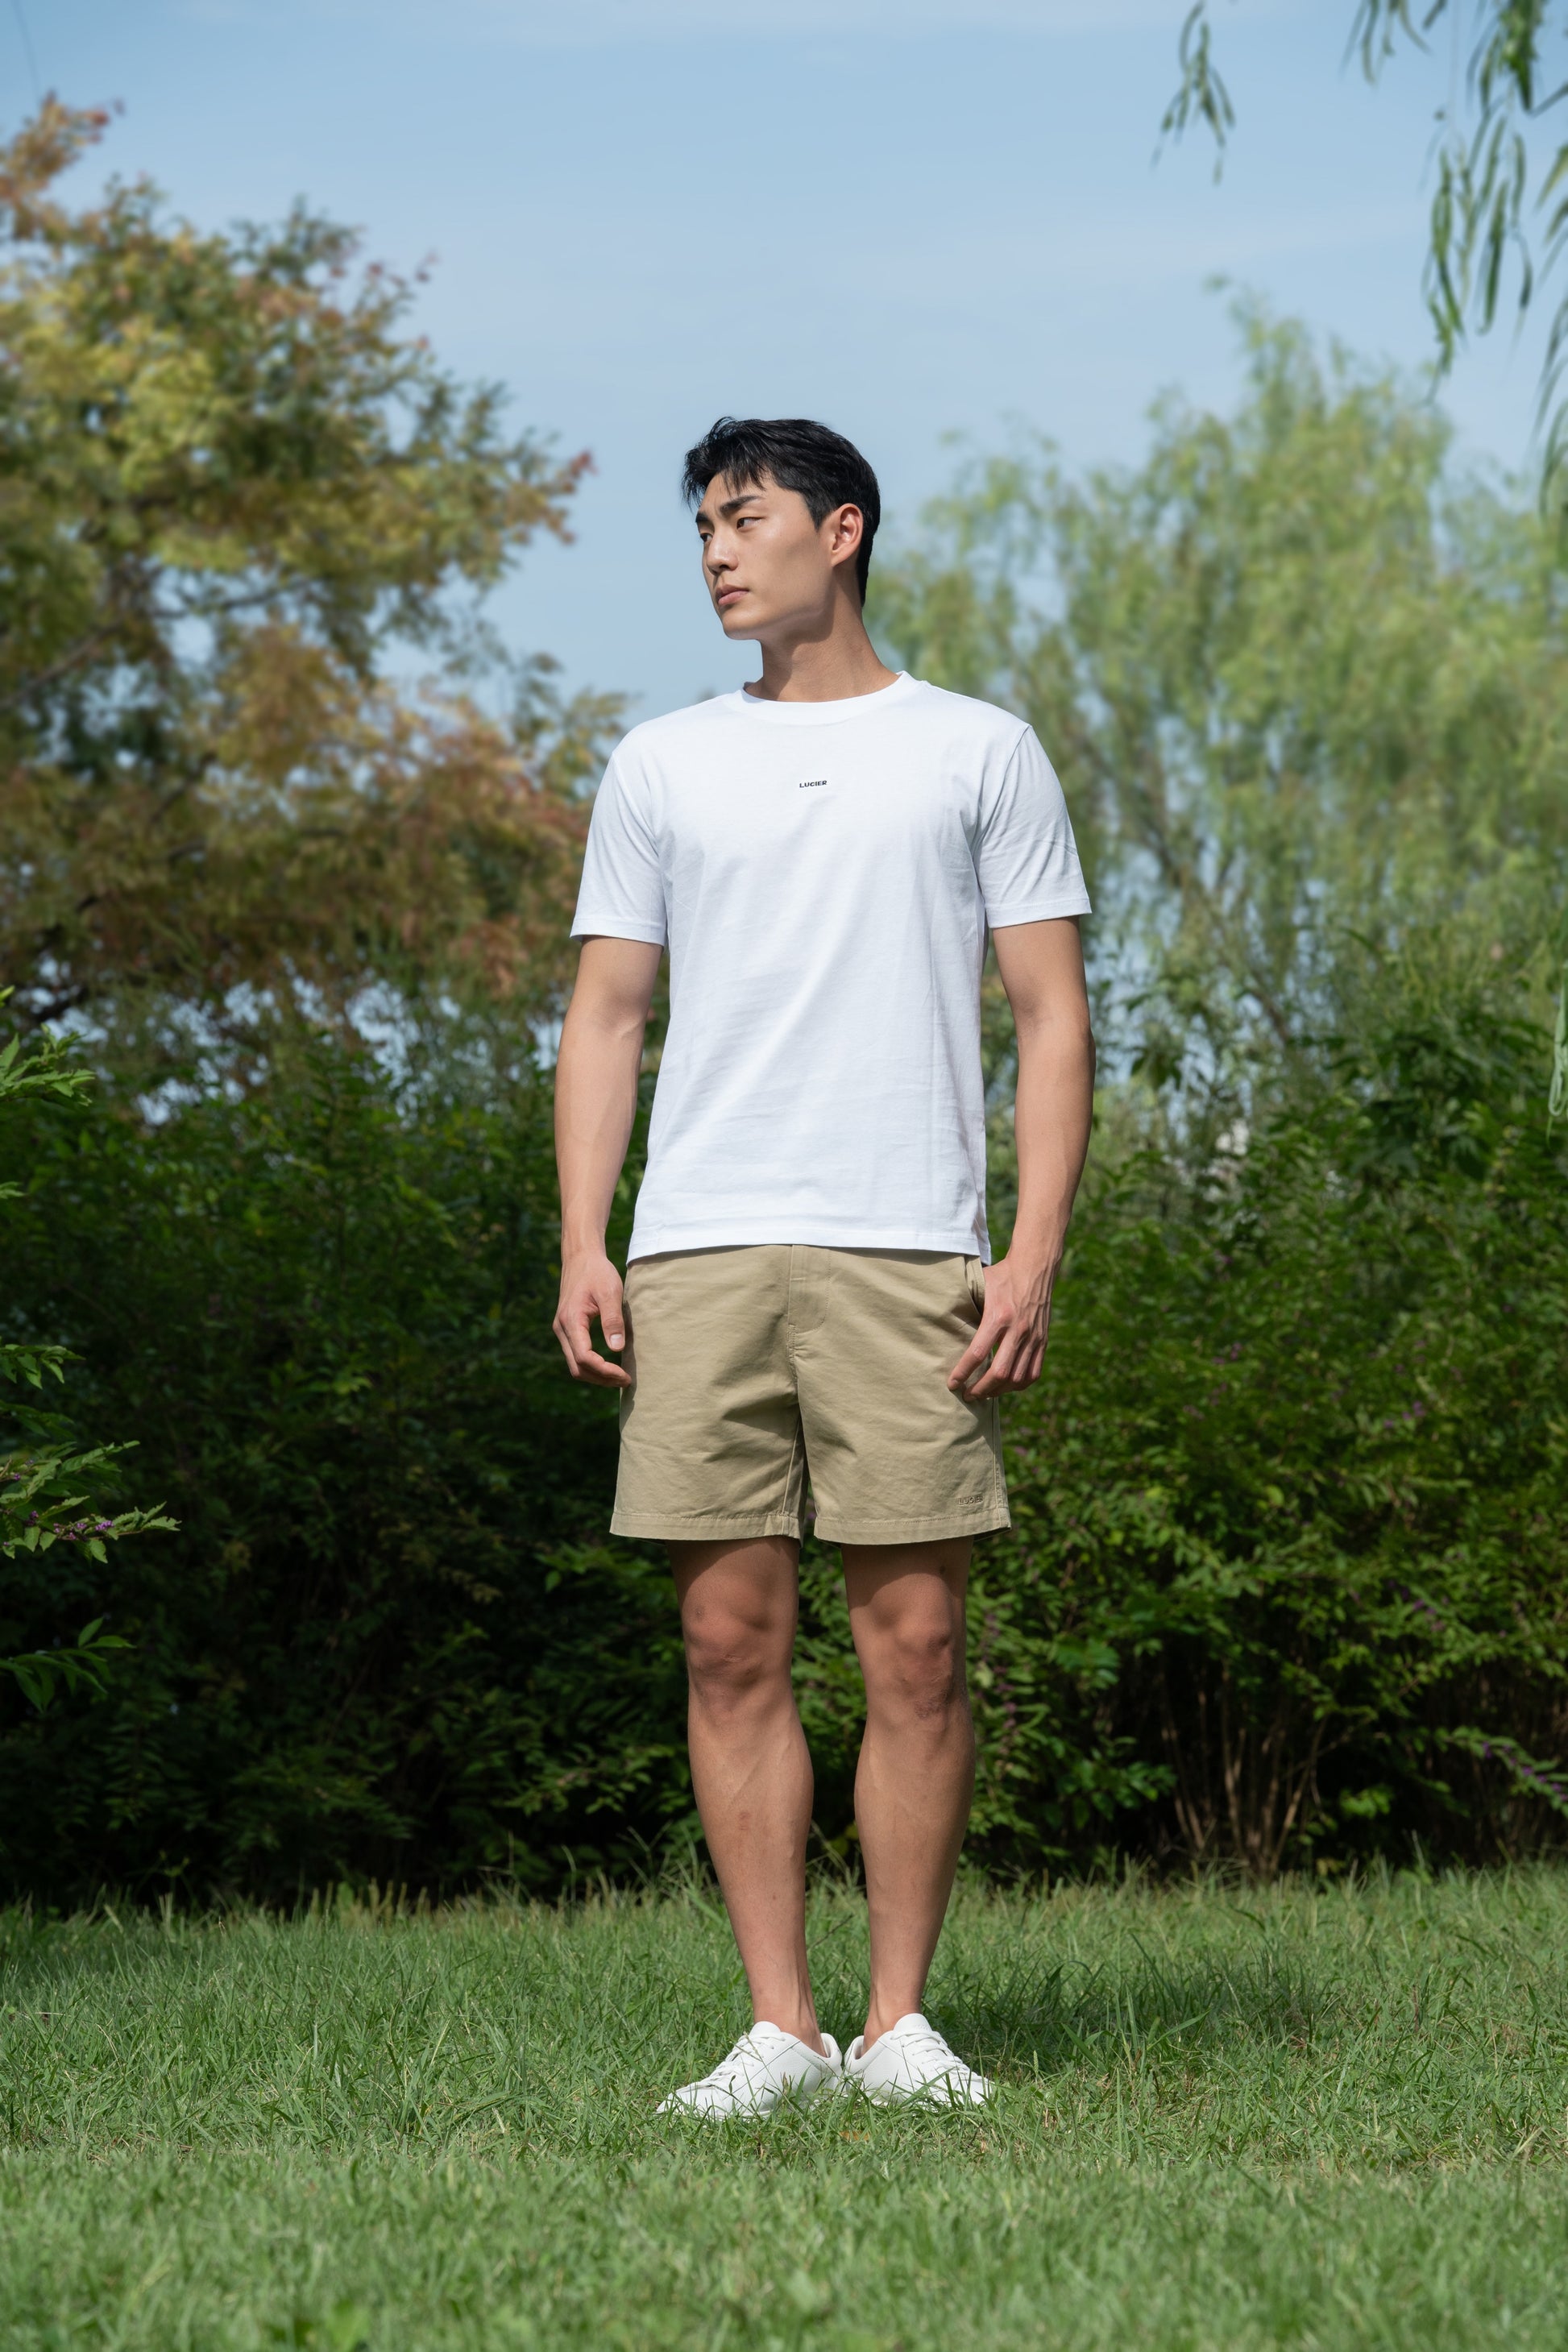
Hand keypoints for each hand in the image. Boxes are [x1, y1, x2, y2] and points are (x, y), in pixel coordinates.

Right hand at [553, 1247, 631, 1386]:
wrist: (580, 1257)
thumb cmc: (597, 1272)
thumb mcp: (610, 1292)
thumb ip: (612, 1320)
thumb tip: (616, 1349)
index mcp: (571, 1320)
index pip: (585, 1357)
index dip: (605, 1371)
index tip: (625, 1375)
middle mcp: (562, 1329)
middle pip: (577, 1368)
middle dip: (601, 1379)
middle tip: (625, 1381)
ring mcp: (562, 1330)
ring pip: (575, 1365)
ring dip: (596, 1375)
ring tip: (619, 1377)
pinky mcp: (567, 1329)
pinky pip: (576, 1356)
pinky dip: (591, 1366)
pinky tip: (608, 1366)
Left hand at [947, 1251, 1057, 1400]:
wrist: (1035, 1267)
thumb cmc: (1002, 1275)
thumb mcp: (980, 1286)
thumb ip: (966, 1306)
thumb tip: (942, 1321)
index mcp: (998, 1316)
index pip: (977, 1353)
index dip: (963, 1372)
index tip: (952, 1384)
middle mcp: (1017, 1330)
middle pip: (999, 1372)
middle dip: (981, 1390)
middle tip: (968, 1395)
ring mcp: (1033, 1337)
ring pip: (1017, 1377)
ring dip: (999, 1391)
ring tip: (985, 1394)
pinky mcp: (1043, 1340)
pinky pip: (1034, 1372)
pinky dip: (1019, 1385)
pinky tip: (1006, 1387)